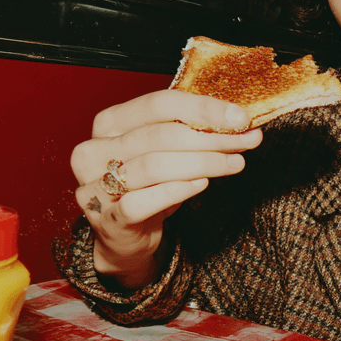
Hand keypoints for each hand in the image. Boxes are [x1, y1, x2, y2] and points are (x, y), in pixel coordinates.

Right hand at [70, 90, 262, 288]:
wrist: (124, 236)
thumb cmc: (148, 187)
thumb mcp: (166, 153)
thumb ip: (192, 133)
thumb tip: (239, 122)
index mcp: (110, 123)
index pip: (159, 104)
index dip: (204, 109)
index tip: (241, 118)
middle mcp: (94, 149)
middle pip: (160, 134)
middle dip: (211, 137)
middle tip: (246, 141)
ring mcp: (94, 184)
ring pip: (154, 165)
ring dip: (202, 163)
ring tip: (233, 163)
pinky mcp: (105, 218)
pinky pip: (141, 201)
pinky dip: (176, 191)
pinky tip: (201, 185)